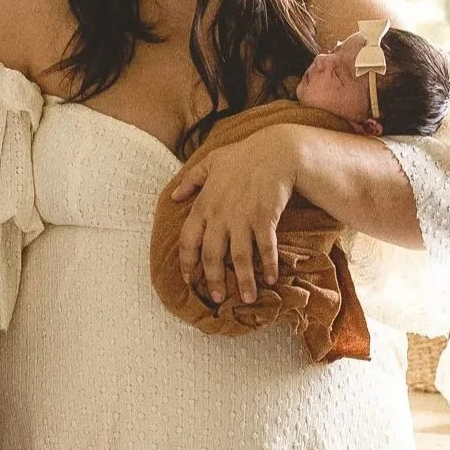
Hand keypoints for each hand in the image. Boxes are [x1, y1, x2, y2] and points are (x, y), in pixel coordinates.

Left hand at [170, 125, 303, 306]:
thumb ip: (191, 180)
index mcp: (204, 205)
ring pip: (239, 258)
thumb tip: (174, 196)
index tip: (190, 280)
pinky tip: (272, 280)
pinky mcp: (265, 218)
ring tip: (246, 299)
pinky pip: (266, 248)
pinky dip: (269, 265)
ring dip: (243, 281)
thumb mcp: (211, 162)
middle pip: (212, 256)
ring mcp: (243, 218)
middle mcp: (220, 215)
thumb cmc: (243, 155)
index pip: (188, 240)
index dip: (187, 263)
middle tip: (217, 297)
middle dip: (213, 280)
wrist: (275, 150)